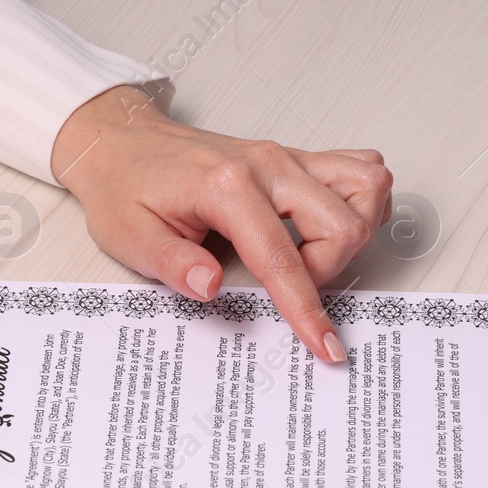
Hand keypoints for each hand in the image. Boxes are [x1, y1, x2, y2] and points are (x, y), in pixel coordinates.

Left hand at [51, 85, 393, 363]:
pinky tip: (334, 226)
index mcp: (227, 187)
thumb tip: (210, 287)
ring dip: (356, 231)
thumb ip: (173, 264)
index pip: (283, 258)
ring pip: (368, 185)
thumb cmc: (125, 187)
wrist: (119, 142)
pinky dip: (363, 199)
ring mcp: (286, 157)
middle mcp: (268, 165)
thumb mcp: (130, 237)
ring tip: (317, 257)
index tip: (325, 345)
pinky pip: (359, 168)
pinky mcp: (294, 157)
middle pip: (344, 223)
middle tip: (290, 287)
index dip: (307, 310)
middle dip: (329, 270)